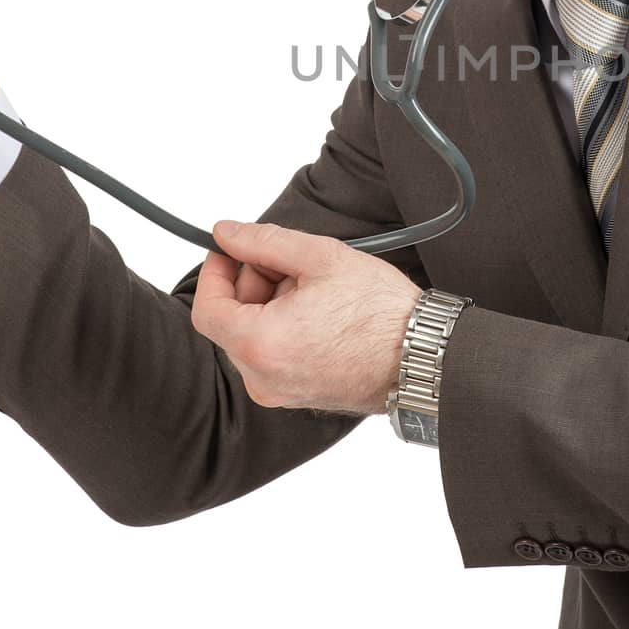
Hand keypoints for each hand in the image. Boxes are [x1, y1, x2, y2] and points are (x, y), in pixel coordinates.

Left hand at [190, 221, 423, 416]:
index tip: (229, 251)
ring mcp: (280, 391)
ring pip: (254, 337)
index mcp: (260, 346)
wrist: (421, 355)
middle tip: (290, 262)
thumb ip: (264, 242)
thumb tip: (228, 234)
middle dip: (253, 284)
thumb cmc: (381, 314)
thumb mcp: (320, 258)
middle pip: (232, 321)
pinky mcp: (298, 395)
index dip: (214, 272)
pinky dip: (285, 328)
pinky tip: (320, 310)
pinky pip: (274, 355)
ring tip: (315, 287)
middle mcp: (262, 378)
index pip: (207, 308)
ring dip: (272, 305)